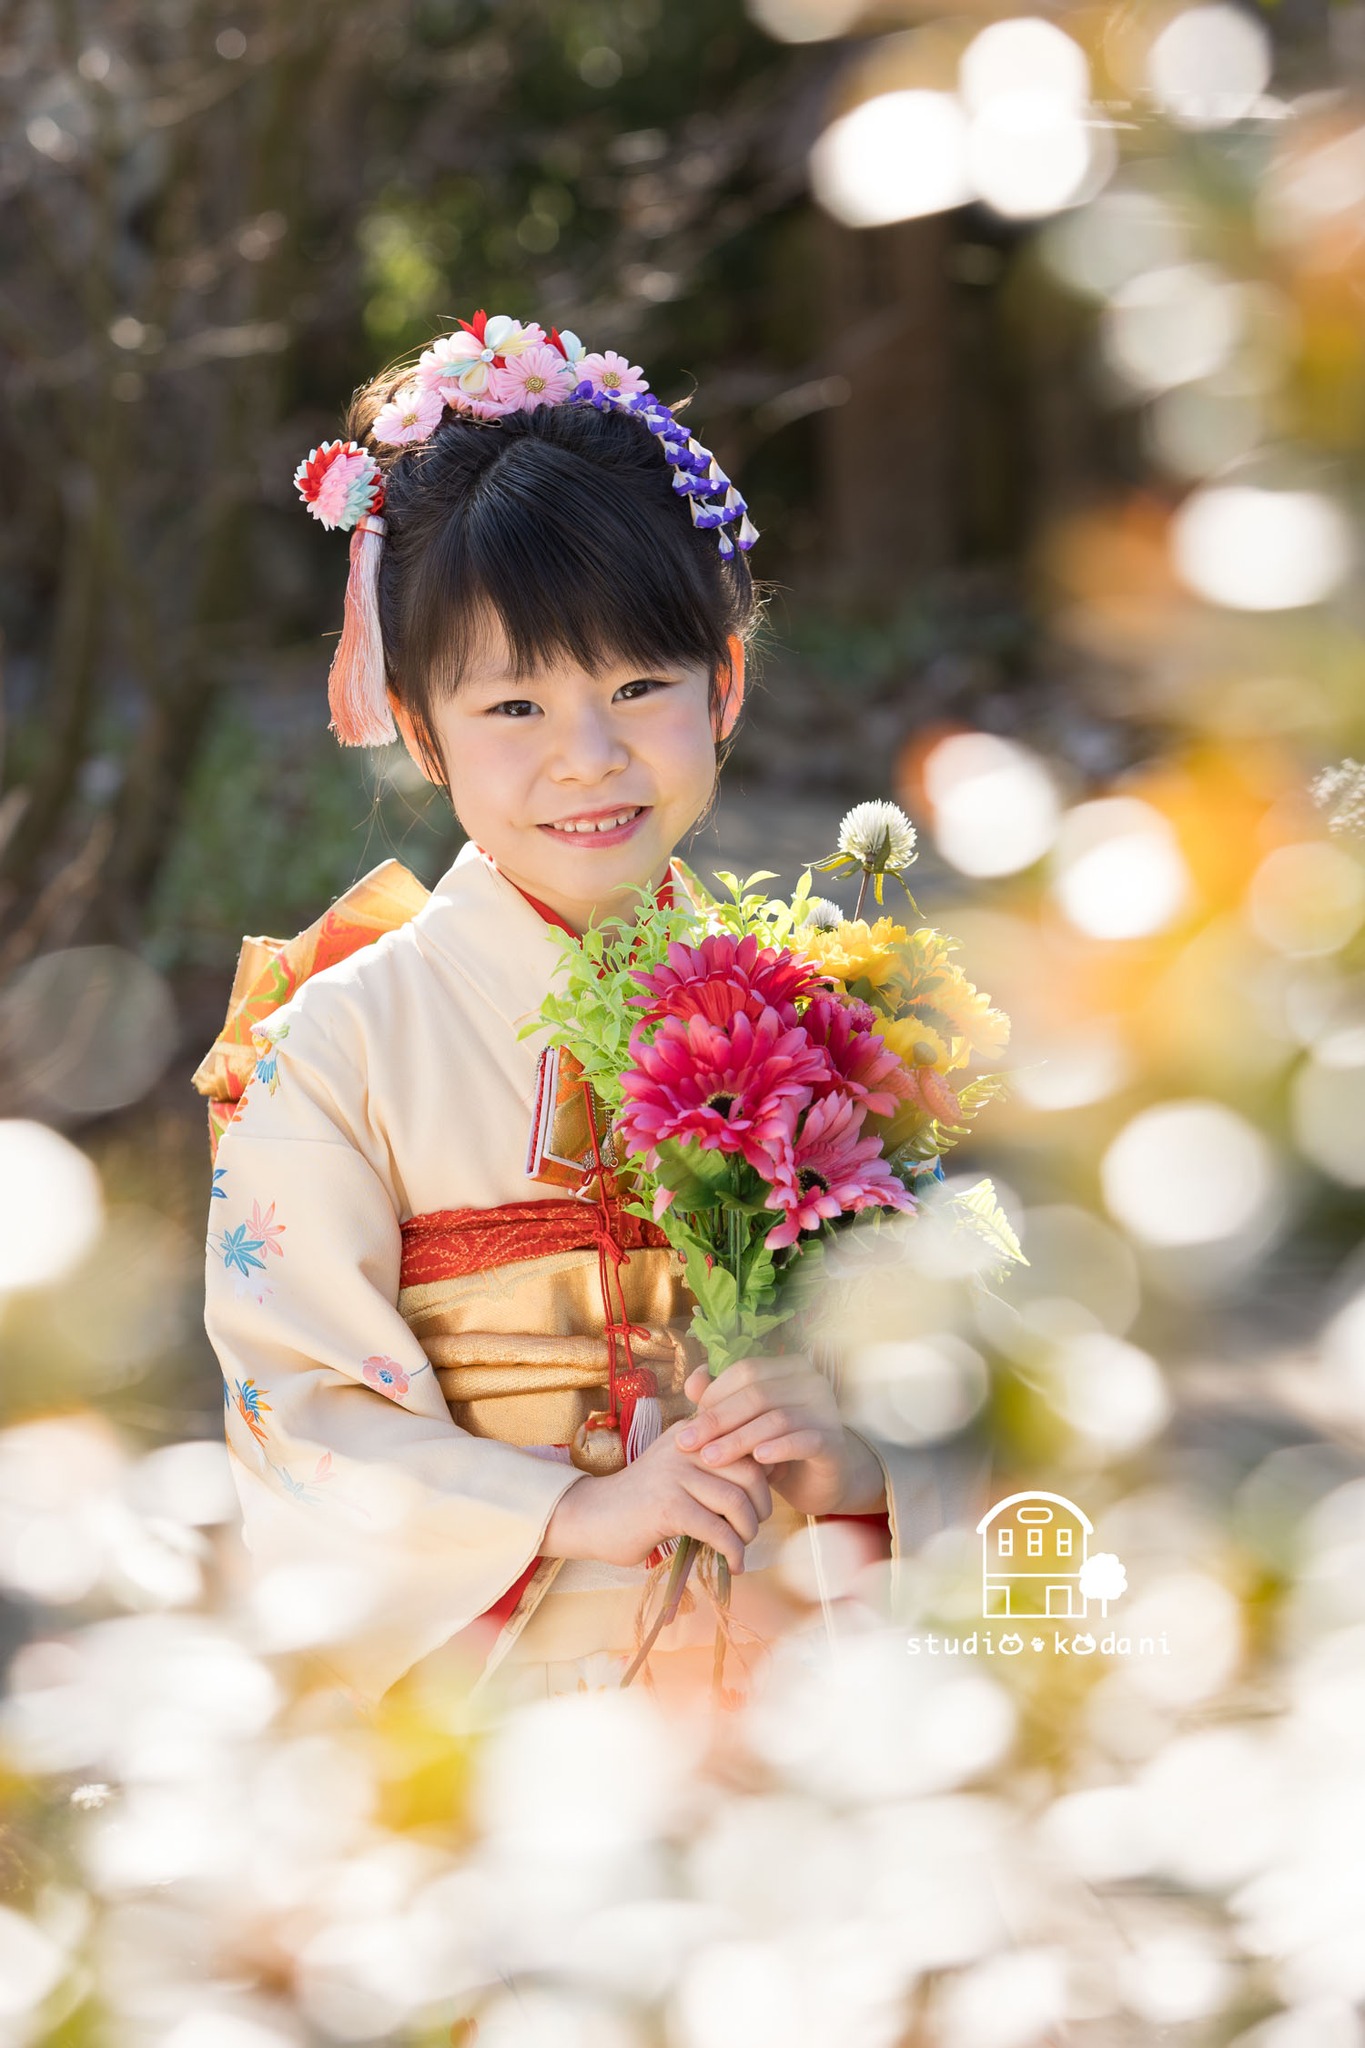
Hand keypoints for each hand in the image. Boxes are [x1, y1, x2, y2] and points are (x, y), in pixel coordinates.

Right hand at [541, 1416, 773, 1573]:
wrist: (591, 1517)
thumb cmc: (641, 1502)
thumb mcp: (679, 1473)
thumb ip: (713, 1470)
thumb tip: (767, 1480)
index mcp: (692, 1434)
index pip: (747, 1445)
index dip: (766, 1476)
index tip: (761, 1503)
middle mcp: (686, 1446)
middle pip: (750, 1472)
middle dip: (761, 1506)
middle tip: (752, 1528)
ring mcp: (675, 1474)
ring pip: (737, 1501)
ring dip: (748, 1532)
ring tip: (740, 1547)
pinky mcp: (668, 1506)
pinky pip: (717, 1530)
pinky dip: (732, 1551)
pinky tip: (732, 1563)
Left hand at [674, 1354, 886, 1518]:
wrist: (818, 1480)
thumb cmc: (775, 1445)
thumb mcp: (744, 1423)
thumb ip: (720, 1400)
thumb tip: (692, 1382)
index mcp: (789, 1367)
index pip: (746, 1371)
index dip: (713, 1395)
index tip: (686, 1425)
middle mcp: (811, 1381)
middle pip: (757, 1394)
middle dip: (717, 1420)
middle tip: (687, 1443)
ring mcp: (826, 1409)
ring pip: (776, 1419)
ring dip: (738, 1439)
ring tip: (710, 1458)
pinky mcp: (834, 1441)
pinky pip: (804, 1440)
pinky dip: (779, 1448)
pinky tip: (757, 1459)